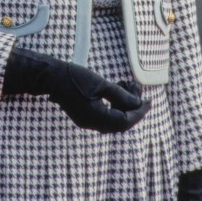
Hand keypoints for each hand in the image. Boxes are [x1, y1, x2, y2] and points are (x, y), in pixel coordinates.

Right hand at [3, 47, 150, 132]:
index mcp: (96, 117)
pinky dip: (115, 104)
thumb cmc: (75, 77)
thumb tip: (137, 103)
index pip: (125, 121)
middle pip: (120, 122)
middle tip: (138, 89)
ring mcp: (87, 121)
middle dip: (132, 106)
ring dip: (124, 104)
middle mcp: (92, 124)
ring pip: (114, 119)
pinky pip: (106, 115)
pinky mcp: (85, 115)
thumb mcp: (101, 84)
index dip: (139, 112)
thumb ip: (120, 95)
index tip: (149, 101)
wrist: (52, 76)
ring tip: (129, 84)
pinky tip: (118, 88)